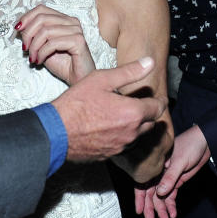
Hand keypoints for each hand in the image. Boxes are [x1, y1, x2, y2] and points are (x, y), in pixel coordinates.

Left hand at [17, 4, 95, 84]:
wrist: (78, 80)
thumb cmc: (62, 64)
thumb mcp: (43, 46)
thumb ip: (34, 34)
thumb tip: (20, 27)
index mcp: (63, 19)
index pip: (41, 9)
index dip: (27, 18)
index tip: (17, 30)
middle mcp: (71, 22)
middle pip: (42, 18)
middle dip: (28, 34)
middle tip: (25, 48)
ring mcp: (76, 30)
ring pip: (45, 31)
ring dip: (34, 46)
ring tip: (33, 58)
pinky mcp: (78, 41)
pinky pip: (52, 43)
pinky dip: (42, 52)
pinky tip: (39, 61)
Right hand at [52, 57, 166, 161]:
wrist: (57, 131)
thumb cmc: (77, 103)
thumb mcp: (102, 80)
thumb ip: (129, 72)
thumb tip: (149, 62)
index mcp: (133, 113)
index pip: (158, 108)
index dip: (160, 101)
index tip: (159, 98)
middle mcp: (131, 133)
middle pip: (151, 124)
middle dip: (149, 114)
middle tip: (141, 104)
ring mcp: (121, 146)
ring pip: (138, 136)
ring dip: (136, 126)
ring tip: (125, 115)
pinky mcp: (110, 155)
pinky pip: (124, 145)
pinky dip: (123, 136)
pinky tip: (112, 127)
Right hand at [134, 125, 210, 217]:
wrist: (205, 141)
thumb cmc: (190, 144)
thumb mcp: (179, 161)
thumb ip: (170, 177)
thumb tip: (159, 193)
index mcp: (154, 164)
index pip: (143, 182)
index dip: (140, 197)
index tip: (139, 210)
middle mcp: (158, 171)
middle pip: (151, 193)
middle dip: (151, 208)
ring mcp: (167, 177)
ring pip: (161, 196)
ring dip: (162, 209)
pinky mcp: (176, 180)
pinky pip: (171, 195)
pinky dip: (171, 205)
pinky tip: (173, 214)